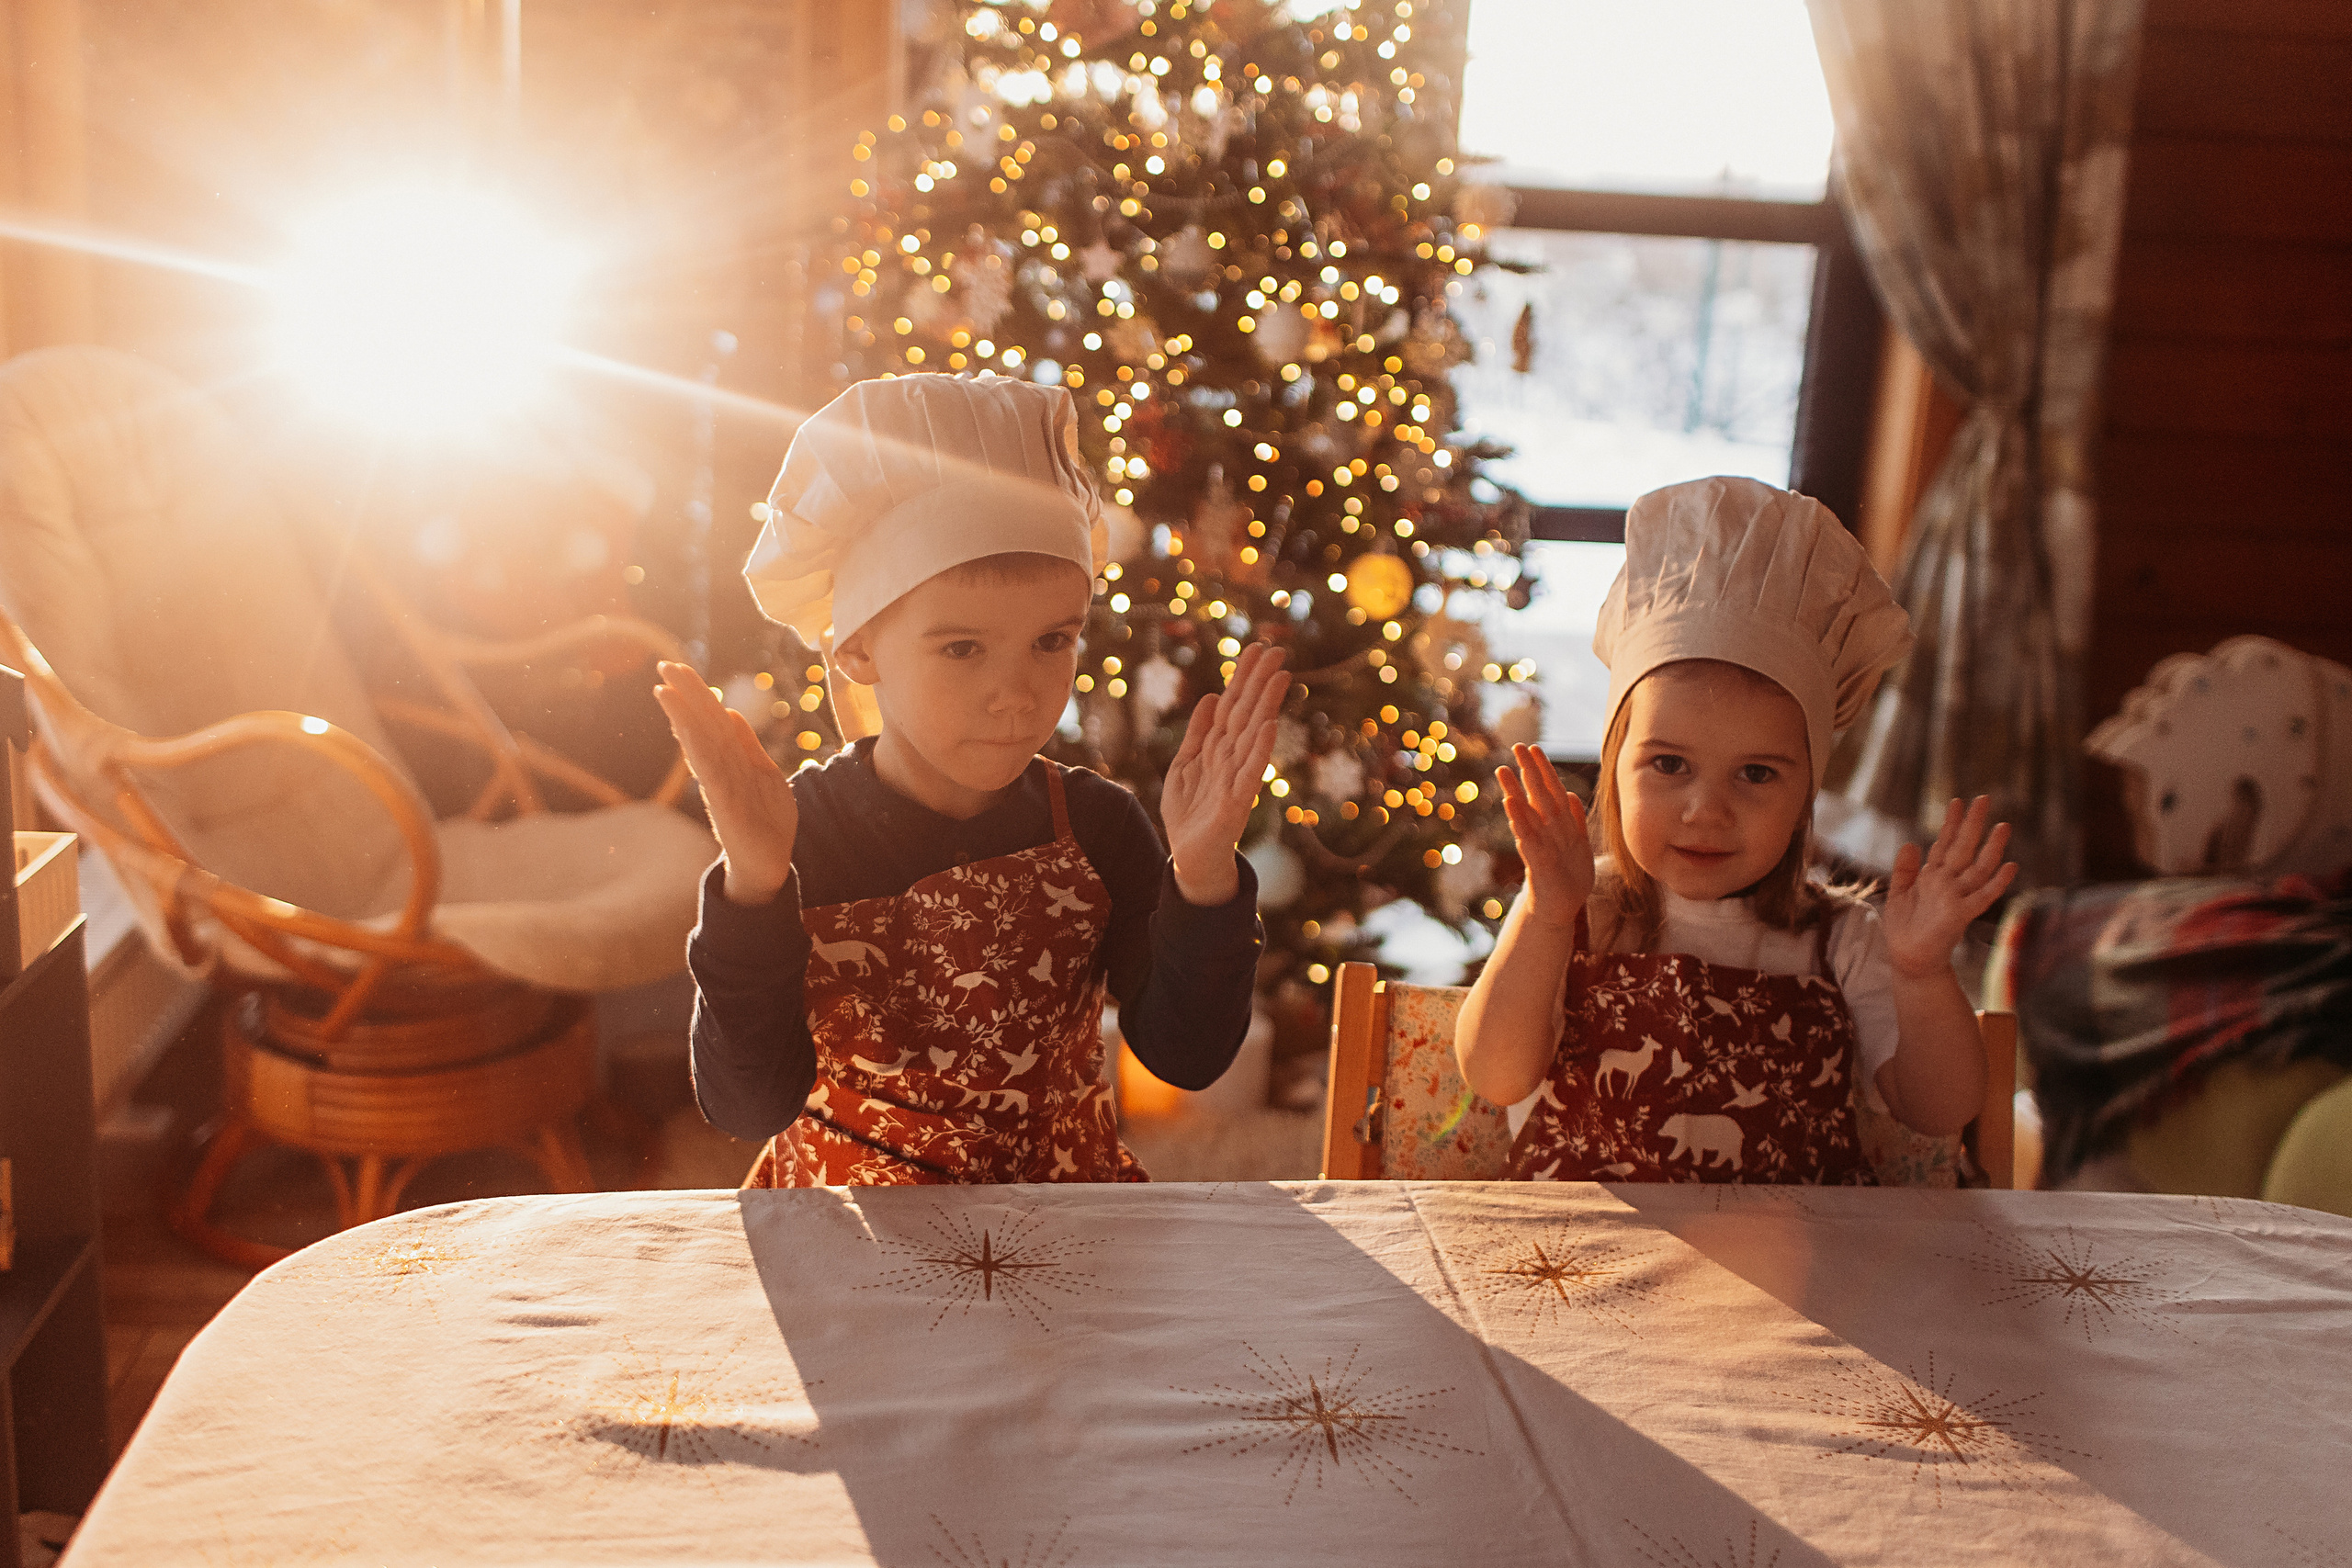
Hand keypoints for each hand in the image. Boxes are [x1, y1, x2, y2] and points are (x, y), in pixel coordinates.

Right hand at [653, 661, 798, 903]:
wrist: (768, 865)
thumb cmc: (764, 821)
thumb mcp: (764, 775)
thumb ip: (748, 747)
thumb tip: (731, 713)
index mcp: (732, 762)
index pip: (713, 722)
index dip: (698, 696)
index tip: (678, 670)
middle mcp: (721, 771)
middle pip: (703, 727)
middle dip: (686, 696)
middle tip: (664, 666)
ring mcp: (722, 788)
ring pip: (702, 746)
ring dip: (684, 718)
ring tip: (664, 691)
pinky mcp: (727, 808)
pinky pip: (712, 774)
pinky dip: (700, 753)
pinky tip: (688, 733)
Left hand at [1161, 642, 1291, 904]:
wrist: (1190, 858)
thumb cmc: (1190, 814)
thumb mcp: (1184, 765)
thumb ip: (1197, 733)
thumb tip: (1208, 696)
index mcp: (1217, 748)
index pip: (1232, 705)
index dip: (1243, 677)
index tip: (1257, 648)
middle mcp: (1231, 758)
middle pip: (1246, 712)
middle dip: (1260, 681)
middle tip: (1277, 649)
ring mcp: (1236, 778)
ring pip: (1251, 734)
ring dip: (1265, 705)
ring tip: (1279, 676)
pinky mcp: (1236, 803)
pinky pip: (1249, 772)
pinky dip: (1258, 750)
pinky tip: (1268, 726)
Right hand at [1495, 744, 1592, 933]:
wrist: (1560, 907)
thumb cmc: (1567, 875)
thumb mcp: (1579, 845)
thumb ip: (1576, 820)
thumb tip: (1573, 795)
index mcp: (1556, 825)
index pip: (1550, 791)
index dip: (1544, 770)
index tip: (1534, 747)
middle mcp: (1544, 830)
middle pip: (1535, 796)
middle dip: (1527, 771)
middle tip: (1516, 746)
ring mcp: (1538, 845)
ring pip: (1526, 814)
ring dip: (1514, 792)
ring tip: (1502, 770)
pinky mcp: (1537, 862)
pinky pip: (1527, 838)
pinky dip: (1519, 821)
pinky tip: (1510, 805)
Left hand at [1883, 795, 2018, 978]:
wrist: (1908, 958)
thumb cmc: (1903, 928)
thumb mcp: (1897, 894)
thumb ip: (1904, 870)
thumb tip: (1910, 843)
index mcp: (1932, 876)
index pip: (1944, 844)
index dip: (1950, 823)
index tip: (1957, 801)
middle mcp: (1948, 883)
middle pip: (1964, 848)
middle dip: (1972, 824)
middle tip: (1983, 798)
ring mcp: (1956, 897)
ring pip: (1978, 868)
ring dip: (1991, 848)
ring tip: (2003, 826)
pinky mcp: (1960, 915)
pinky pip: (1982, 897)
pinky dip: (1997, 882)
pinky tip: (2011, 866)